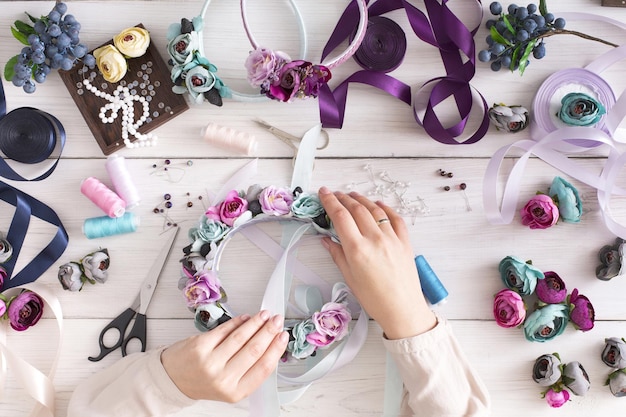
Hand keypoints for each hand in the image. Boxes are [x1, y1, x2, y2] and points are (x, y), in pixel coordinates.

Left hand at [160, 310, 287, 401]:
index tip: (283, 336)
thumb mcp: (230, 385)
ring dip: (256, 323)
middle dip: (269, 331)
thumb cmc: (203, 381)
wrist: (174, 379)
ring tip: (264, 315)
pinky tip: (246, 317)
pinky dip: (238, 321)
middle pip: (254, 350)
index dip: (276, 349)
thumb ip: (249, 370)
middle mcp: (223, 379)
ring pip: (241, 338)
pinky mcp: (200, 346)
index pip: (263, 367)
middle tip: (277, 320)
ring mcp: (211, 362)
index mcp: (235, 392)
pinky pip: (225, 330)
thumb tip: (271, 345)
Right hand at [318, 187, 436, 339]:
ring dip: (362, 200)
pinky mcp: (405, 241)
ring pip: (375, 210)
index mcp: (357, 249)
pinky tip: (378, 205)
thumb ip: (337, 254)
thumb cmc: (374, 298)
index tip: (324, 193)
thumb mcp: (349, 277)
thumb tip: (326, 239)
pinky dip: (384, 208)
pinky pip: (394, 218)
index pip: (340, 216)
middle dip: (343, 198)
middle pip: (356, 209)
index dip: (330, 202)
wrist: (402, 309)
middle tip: (335, 194)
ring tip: (352, 196)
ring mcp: (392, 238)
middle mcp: (374, 239)